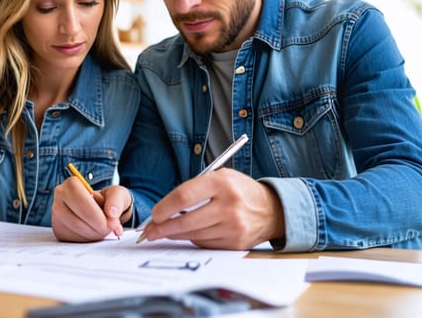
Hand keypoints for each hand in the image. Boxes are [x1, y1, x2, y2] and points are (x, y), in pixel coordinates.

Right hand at [52, 180, 132, 241]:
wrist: (100, 209)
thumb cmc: (106, 199)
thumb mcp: (117, 194)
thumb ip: (117, 200)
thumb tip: (112, 212)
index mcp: (71, 185)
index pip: (80, 201)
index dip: (97, 215)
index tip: (111, 222)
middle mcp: (59, 200)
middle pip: (77, 220)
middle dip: (98, 227)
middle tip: (111, 227)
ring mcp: (57, 217)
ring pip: (76, 232)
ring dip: (95, 235)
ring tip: (103, 228)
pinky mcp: (59, 231)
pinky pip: (74, 240)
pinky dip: (89, 240)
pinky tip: (94, 232)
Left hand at [137, 169, 283, 249]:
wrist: (271, 210)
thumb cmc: (239, 191)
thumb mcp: (220, 177)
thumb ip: (194, 188)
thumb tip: (165, 208)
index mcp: (222, 183)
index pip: (184, 196)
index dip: (164, 207)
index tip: (154, 214)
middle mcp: (229, 205)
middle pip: (185, 220)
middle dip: (162, 228)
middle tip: (150, 230)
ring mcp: (233, 226)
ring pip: (193, 234)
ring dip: (174, 235)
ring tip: (162, 233)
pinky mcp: (234, 243)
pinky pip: (204, 243)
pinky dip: (192, 239)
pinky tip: (187, 234)